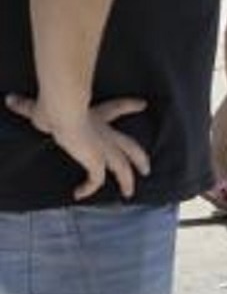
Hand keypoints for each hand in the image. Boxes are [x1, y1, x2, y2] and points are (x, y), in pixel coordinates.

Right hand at [5, 95, 150, 199]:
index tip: (142, 104)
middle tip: (147, 167)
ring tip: (130, 193)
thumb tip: (10, 100)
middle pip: (130, 145)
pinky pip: (96, 180)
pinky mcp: (96, 161)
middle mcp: (104, 132)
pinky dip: (89, 188)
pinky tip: (80, 194)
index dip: (129, 105)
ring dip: (128, 180)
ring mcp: (104, 147)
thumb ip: (27, 106)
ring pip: (123, 166)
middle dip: (139, 157)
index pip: (117, 108)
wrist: (62, 111)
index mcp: (96, 115)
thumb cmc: (54, 106)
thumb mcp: (40, 107)